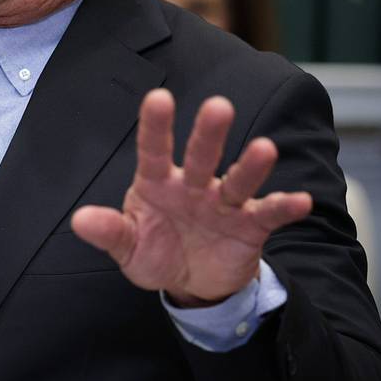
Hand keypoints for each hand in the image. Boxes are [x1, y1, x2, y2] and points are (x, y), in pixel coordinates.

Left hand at [71, 88, 311, 305]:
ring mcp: (223, 203)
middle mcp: (193, 185)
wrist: (191, 283)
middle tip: (218, 106)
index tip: (158, 98)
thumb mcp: (128, 246)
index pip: (153, 150)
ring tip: (265, 149)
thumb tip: (79, 221)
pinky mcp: (250, 225)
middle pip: (201, 155)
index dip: (156, 126)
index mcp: (157, 183)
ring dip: (251, 165)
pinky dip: (285, 207)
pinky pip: (269, 213)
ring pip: (238, 180)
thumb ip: (110, 232)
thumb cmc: (155, 252)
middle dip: (209, 133)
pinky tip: (300, 200)